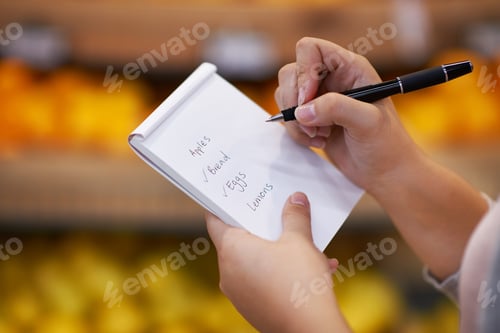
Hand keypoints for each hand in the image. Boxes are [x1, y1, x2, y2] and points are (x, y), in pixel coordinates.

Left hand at [206, 192, 350, 332]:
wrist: (309, 331)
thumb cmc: (299, 283)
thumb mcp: (300, 241)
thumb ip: (295, 216)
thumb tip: (296, 199)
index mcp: (231, 250)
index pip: (215, 220)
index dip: (222, 206)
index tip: (229, 195)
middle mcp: (227, 272)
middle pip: (237, 240)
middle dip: (259, 227)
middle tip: (275, 214)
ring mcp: (238, 293)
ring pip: (253, 262)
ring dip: (274, 251)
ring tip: (301, 244)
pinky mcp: (251, 307)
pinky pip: (261, 281)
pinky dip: (278, 272)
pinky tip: (308, 269)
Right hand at [275, 37, 421, 194]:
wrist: (386, 174)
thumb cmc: (386, 145)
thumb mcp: (368, 122)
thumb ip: (336, 108)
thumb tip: (302, 111)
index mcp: (349, 67)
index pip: (310, 49)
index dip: (304, 71)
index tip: (308, 98)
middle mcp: (331, 79)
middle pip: (291, 72)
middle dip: (295, 101)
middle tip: (311, 124)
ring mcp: (319, 99)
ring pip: (286, 96)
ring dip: (296, 120)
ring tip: (320, 136)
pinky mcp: (311, 119)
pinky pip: (288, 118)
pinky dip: (296, 132)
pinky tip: (318, 142)